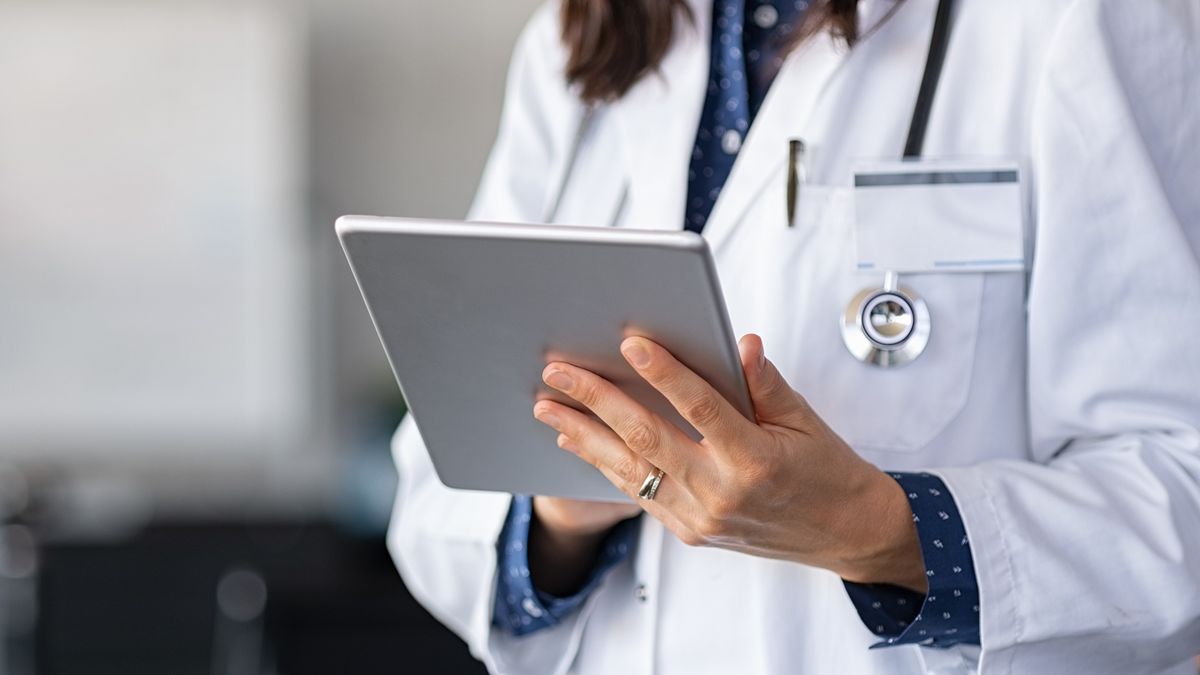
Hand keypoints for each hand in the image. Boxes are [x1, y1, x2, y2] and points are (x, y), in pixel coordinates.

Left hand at [532, 334, 926, 591]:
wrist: (844, 533)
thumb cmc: (827, 470)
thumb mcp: (804, 420)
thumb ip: (764, 382)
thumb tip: (738, 342)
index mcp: (756, 461)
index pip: (701, 408)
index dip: (665, 374)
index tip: (632, 344)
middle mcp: (722, 494)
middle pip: (647, 438)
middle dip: (597, 400)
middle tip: (559, 372)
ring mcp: (700, 518)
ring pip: (630, 470)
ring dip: (584, 434)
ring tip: (548, 406)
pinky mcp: (689, 532)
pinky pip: (639, 493)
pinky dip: (604, 464)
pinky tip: (577, 440)